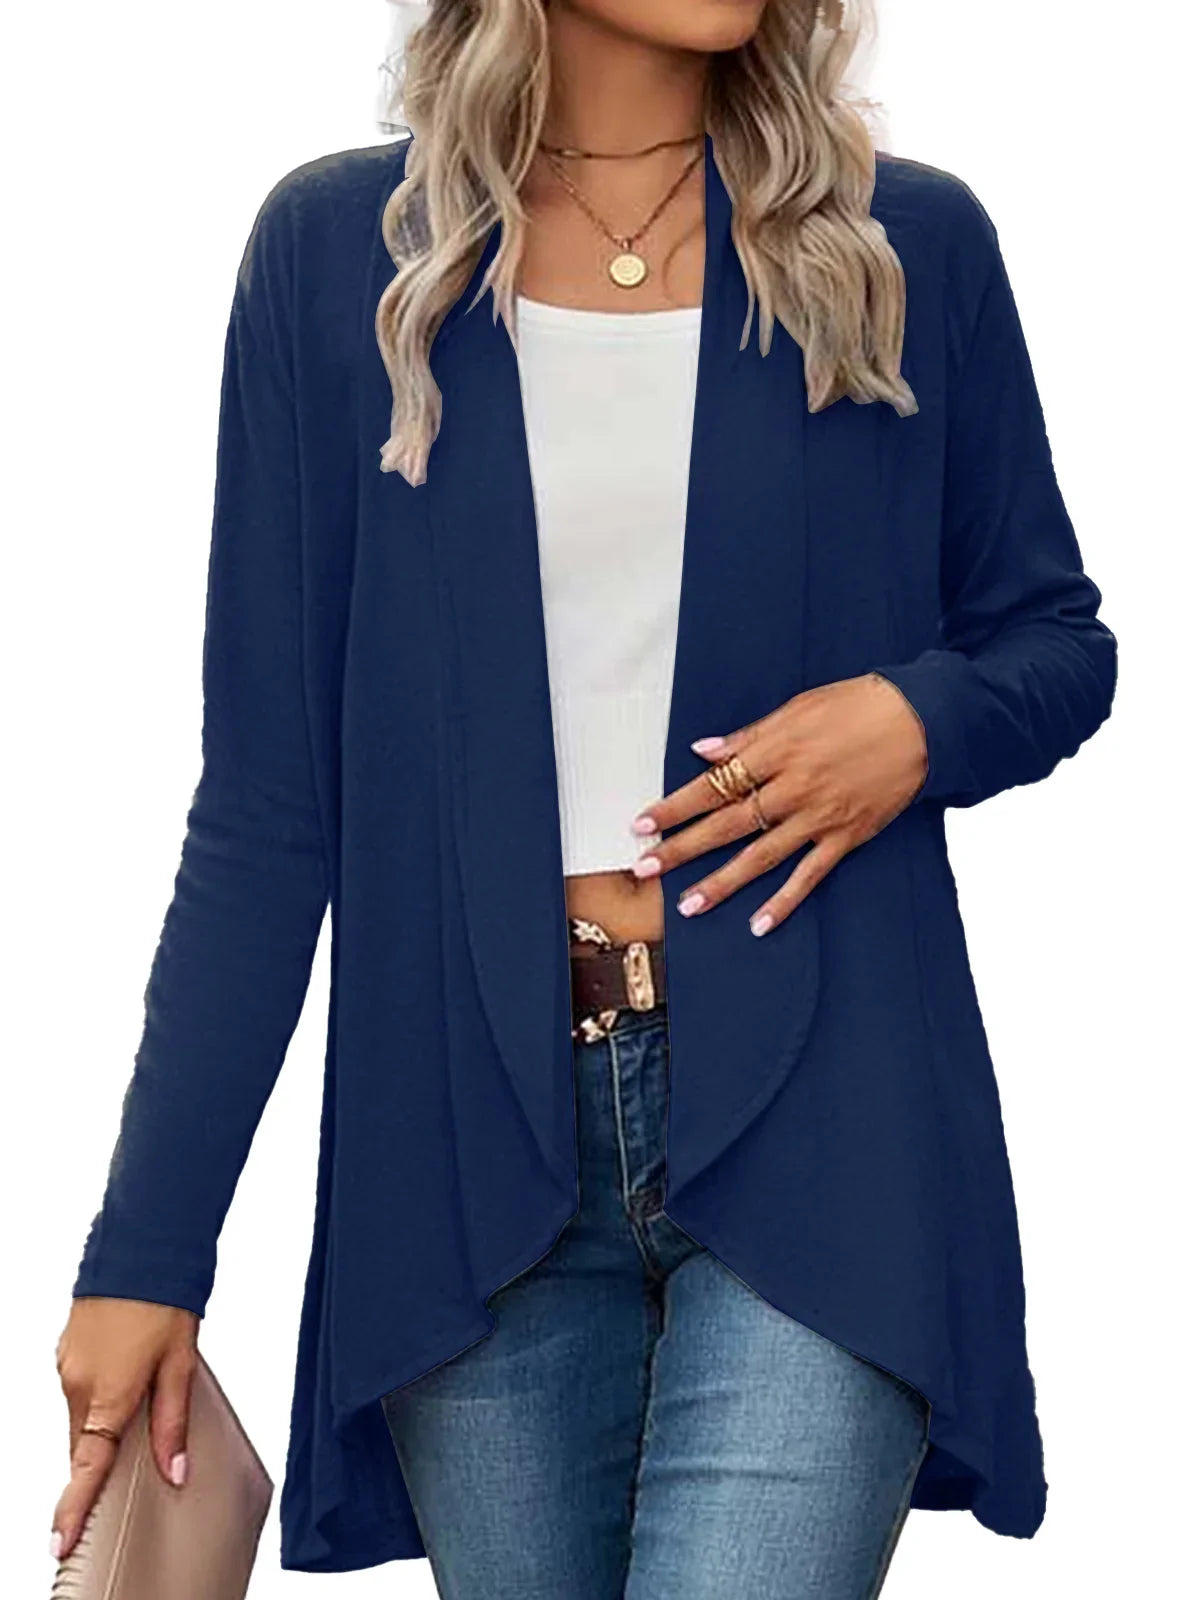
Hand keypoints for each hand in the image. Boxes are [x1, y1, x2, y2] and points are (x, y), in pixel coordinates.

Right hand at [50, 1297, 199, 1561]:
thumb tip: (174, 1471)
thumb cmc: (164, 1300)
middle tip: (129, 1465)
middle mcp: (77, 1383)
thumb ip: (173, 1422)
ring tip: (140, 1398)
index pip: (87, 1465)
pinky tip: (125, 1372)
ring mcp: (67, 1364)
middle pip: (84, 1443)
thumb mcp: (181, 1363)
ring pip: (81, 1416)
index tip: (61, 1541)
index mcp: (107, 1393)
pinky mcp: (66, 1348)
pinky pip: (79, 1388)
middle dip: (101, 1459)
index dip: (75, 1507)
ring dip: (102, 1423)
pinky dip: (98, 1395)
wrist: (141, 1246)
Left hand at [629, 672, 927, 934]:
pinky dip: (785, 901)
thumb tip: (704, 751)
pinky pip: (809, 875)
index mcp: (777, 751)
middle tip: (647, 868)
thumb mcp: (798, 708)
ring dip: (722, 883)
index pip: (713, 785)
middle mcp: (793, 787)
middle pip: (727, 824)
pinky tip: (759, 923)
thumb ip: (749, 735)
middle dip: (682, 848)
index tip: (642, 825)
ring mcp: (820, 816)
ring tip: (689, 904)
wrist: (923, 721)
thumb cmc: (859, 706)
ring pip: (761, 856)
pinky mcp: (846, 836)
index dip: (674, 807)